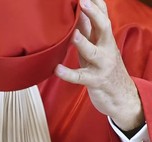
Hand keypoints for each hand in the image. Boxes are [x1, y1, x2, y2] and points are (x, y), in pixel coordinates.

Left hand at [55, 0, 143, 130]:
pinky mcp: (95, 81)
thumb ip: (88, 32)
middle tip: (82, 2)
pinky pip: (80, 77)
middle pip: (103, 28)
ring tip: (73, 34)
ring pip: (93, 52)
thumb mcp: (97, 47)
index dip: (95, 5)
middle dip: (93, 14)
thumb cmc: (103, 68)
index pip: (103, 17)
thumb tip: (78, 14)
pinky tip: (57, 69)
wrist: (120, 95)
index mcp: (105, 40)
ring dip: (83, 43)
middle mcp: (106, 49)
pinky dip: (68, 73)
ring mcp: (102, 66)